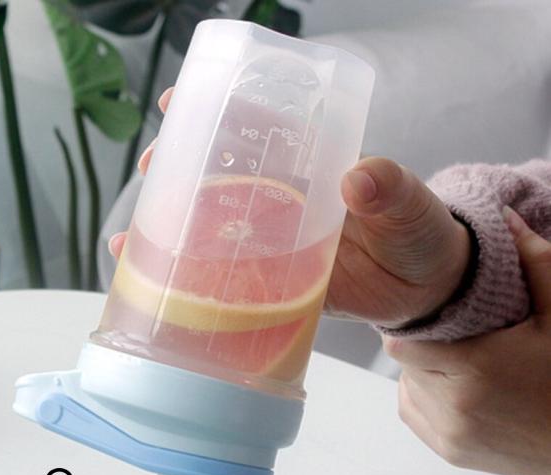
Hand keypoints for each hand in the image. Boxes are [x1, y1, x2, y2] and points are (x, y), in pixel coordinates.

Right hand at [111, 88, 470, 327]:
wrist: (421, 291)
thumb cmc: (418, 236)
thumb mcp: (411, 206)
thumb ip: (393, 189)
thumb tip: (360, 177)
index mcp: (312, 170)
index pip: (259, 130)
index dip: (218, 112)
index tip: (177, 101)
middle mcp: (285, 203)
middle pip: (223, 178)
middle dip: (181, 167)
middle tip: (150, 166)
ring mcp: (276, 245)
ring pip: (217, 229)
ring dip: (175, 228)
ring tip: (135, 235)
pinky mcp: (275, 285)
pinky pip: (230, 283)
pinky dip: (195, 282)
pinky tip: (160, 283)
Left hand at [384, 207, 550, 474]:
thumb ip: (534, 263)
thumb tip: (505, 220)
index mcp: (475, 369)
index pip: (402, 342)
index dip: (413, 326)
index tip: (431, 317)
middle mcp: (455, 407)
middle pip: (405, 363)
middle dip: (422, 346)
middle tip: (453, 337)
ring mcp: (450, 435)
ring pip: (406, 386)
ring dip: (422, 372)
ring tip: (460, 364)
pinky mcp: (451, 453)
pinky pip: (413, 412)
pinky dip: (424, 397)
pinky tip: (456, 388)